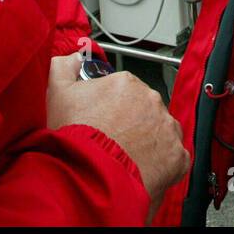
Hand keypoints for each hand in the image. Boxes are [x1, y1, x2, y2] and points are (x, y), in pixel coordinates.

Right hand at [47, 54, 189, 210]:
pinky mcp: (177, 153)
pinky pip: (173, 157)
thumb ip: (63, 68)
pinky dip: (161, 164)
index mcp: (126, 83)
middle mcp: (152, 100)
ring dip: (148, 142)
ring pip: (160, 131)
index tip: (103, 123)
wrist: (90, 174)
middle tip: (112, 142)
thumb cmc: (75, 137)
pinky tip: (142, 170)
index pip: (123, 93)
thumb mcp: (57, 94)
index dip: (111, 110)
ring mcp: (167, 126)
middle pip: (144, 110)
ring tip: (126, 158)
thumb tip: (72, 58)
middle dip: (132, 124)